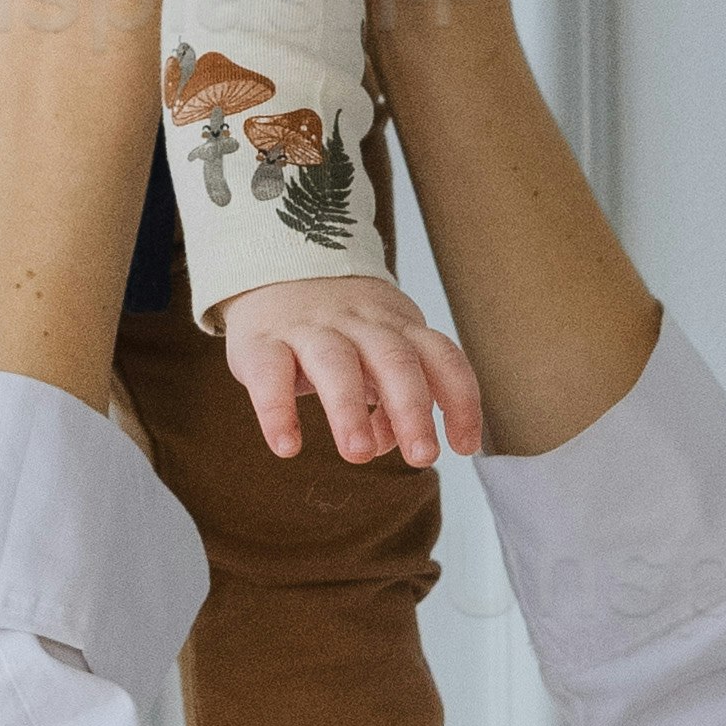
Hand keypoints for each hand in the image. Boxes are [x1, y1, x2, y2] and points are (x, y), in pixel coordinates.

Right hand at [211, 266, 485, 475]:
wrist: (273, 268)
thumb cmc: (338, 326)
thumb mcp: (376, 352)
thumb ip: (391, 400)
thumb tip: (388, 442)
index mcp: (397, 327)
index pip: (441, 358)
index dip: (460, 400)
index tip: (464, 445)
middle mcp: (359, 325)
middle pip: (394, 361)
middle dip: (412, 410)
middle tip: (423, 457)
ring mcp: (310, 330)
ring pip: (336, 364)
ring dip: (349, 411)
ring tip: (358, 455)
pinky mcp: (261, 342)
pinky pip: (270, 374)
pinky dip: (278, 411)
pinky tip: (286, 446)